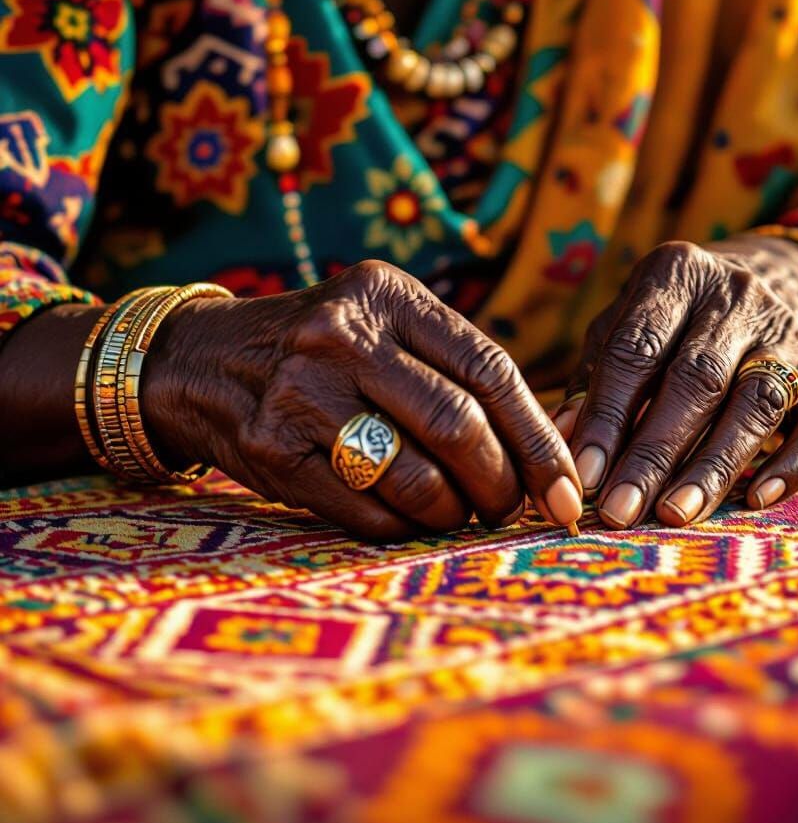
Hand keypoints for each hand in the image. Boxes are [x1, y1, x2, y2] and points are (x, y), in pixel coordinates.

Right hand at [141, 261, 581, 540]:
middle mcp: (343, 337)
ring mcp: (302, 394)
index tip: (567, 486)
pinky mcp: (274, 451)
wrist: (206, 360)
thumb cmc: (324, 349)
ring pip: (416, 477)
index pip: (489, 369)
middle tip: (511, 506)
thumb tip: (542, 452)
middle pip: (457, 426)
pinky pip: (368, 512)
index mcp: (387, 295)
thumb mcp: (383, 324)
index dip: (538, 437)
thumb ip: (453, 369)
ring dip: (455, 510)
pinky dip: (406, 527)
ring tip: (463, 511)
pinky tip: (414, 518)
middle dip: (502, 482)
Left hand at [554, 237, 797, 527]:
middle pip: (696, 380)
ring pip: (756, 403)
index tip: (584, 474)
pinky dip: (792, 465)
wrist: (774, 284)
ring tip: (674, 514)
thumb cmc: (671, 322)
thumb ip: (593, 378)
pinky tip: (756, 500)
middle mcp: (736, 297)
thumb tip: (561, 441)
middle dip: (654, 451)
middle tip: (621, 509)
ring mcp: (787, 337)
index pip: (636, 349)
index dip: (608, 414)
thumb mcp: (625, 325)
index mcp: (676, 275)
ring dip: (714, 465)